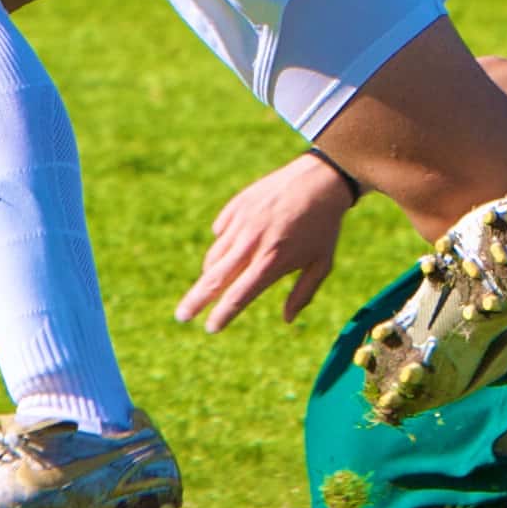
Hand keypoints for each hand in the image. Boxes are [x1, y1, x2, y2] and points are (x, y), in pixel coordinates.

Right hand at [180, 154, 359, 328]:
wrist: (321, 179)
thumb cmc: (325, 226)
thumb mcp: (322, 264)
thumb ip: (303, 294)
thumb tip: (287, 320)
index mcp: (271, 262)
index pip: (238, 296)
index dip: (222, 315)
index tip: (210, 328)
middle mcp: (251, 244)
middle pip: (214, 279)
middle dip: (194, 301)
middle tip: (181, 316)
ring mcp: (241, 223)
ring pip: (215, 256)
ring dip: (211, 274)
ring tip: (215, 281)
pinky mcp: (236, 206)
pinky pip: (220, 231)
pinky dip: (223, 244)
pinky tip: (237, 245)